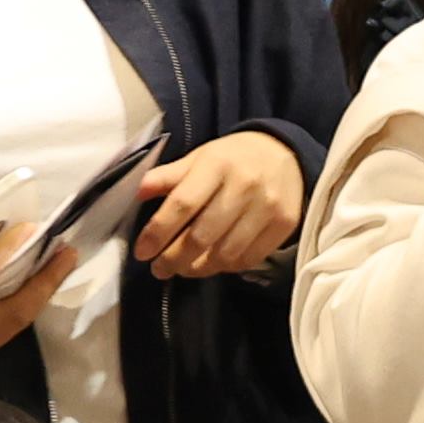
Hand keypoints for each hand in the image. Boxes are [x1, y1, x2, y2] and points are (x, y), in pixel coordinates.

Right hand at [0, 217, 56, 366]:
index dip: (9, 254)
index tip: (31, 231)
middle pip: (13, 312)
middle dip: (45, 282)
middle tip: (66, 252)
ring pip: (14, 325)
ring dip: (39, 295)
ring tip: (59, 265)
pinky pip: (4, 332)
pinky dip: (22, 308)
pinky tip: (35, 286)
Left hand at [135, 129, 306, 277]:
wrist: (285, 153)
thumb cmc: (233, 158)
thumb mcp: (199, 158)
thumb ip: (169, 176)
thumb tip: (138, 192)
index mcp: (217, 164)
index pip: (182, 204)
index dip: (158, 232)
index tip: (142, 252)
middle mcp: (244, 186)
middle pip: (202, 236)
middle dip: (174, 259)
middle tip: (159, 269)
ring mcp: (267, 207)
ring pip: (225, 253)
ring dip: (198, 268)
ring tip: (183, 268)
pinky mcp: (284, 224)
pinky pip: (249, 258)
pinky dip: (226, 267)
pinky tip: (212, 263)